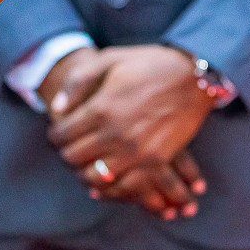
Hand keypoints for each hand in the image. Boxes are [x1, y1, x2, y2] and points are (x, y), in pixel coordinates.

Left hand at [45, 45, 214, 220]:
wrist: (194, 76)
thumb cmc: (149, 64)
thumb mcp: (110, 59)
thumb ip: (78, 82)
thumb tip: (57, 109)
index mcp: (101, 108)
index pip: (62, 135)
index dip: (55, 135)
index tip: (59, 132)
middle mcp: (115, 134)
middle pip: (73, 159)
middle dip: (67, 153)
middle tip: (71, 147)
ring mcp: (136, 151)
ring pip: (94, 179)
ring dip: (85, 173)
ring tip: (88, 163)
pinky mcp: (155, 161)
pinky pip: (124, 188)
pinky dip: (111, 190)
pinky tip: (106, 183)